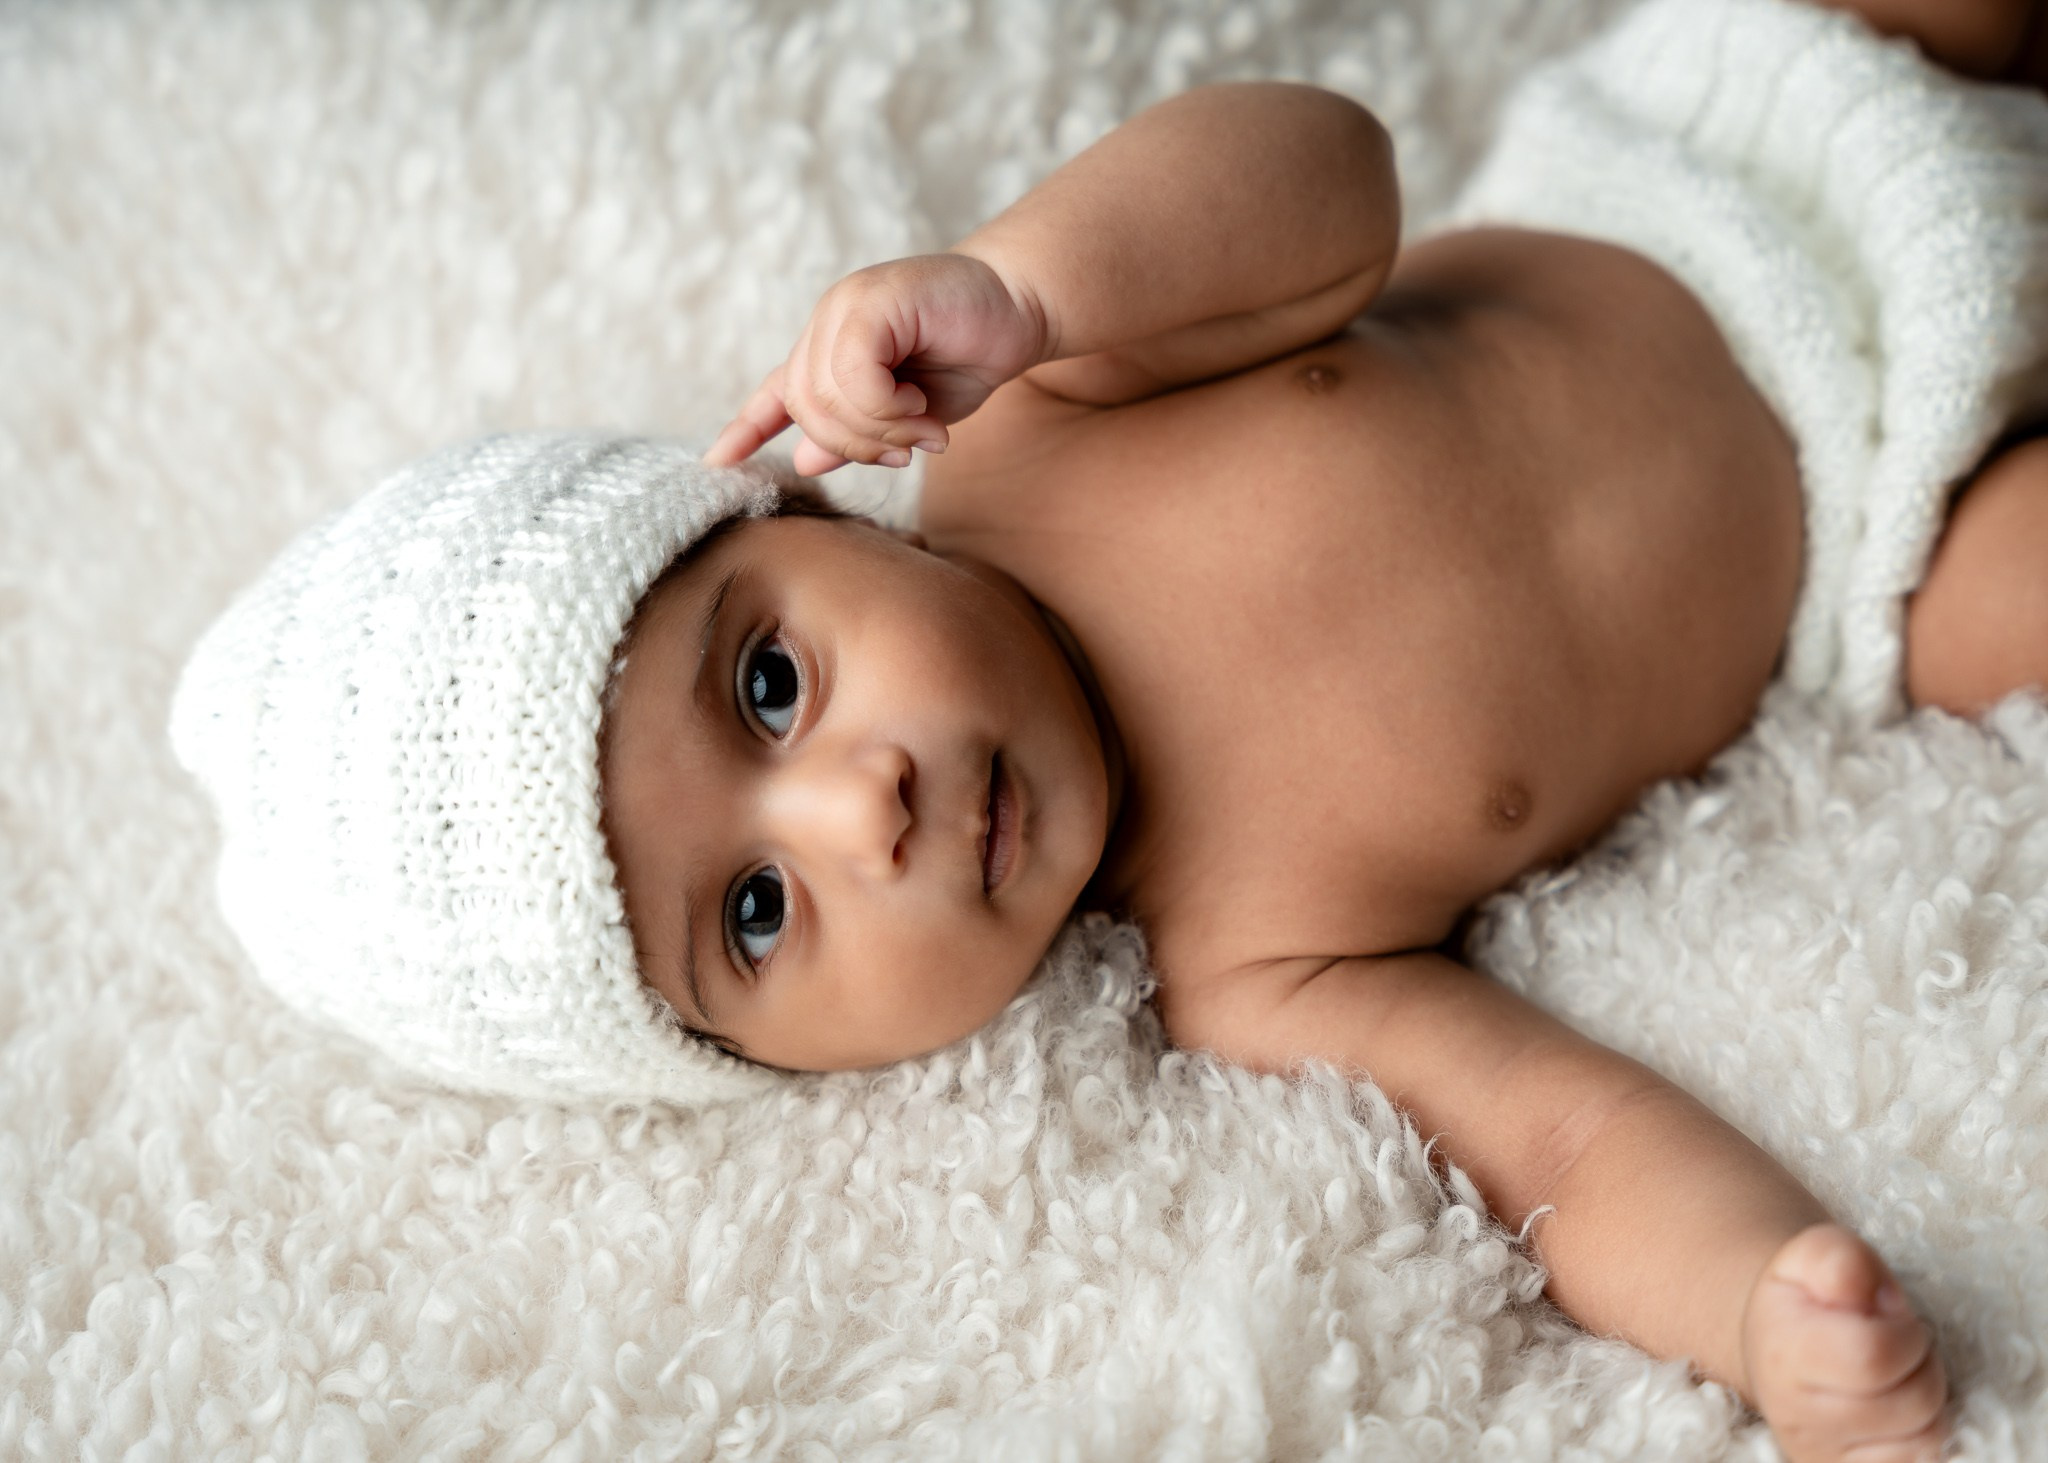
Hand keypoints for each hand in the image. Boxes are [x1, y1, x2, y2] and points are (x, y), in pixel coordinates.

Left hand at [703, 252, 1046, 475]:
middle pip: (806, 406)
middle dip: (854, 445)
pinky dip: (889, 406)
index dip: (747, 427)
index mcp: (831, 347)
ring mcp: (846, 306)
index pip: (778, 391)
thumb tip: (805, 461)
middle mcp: (828, 322)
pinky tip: (922, 404)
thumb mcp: (909, 411)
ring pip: (829, 397)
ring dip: (880, 430)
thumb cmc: (970, 355)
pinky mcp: (872, 301)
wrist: (1021, 307)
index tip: (718, 462)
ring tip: (923, 430)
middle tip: (904, 453)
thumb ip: (858, 432)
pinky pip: (856, 376)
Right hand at [1742, 1223, 1946, 1461]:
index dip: (1903, 1331)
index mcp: (1784, 1352)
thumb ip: (1840, 1258)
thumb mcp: (1815, 1254)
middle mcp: (1795, 1414)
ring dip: (1926, 1400)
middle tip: (1895, 1341)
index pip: (1875, 1355)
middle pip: (1912, 1401)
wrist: (1774, 1346)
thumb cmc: (1807, 1297)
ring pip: (1925, 1439)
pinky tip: (1894, 1408)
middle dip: (1921, 1362)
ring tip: (1894, 1374)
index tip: (1889, 1313)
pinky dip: (1920, 1435)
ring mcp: (1818, 1454)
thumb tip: (1864, 1293)